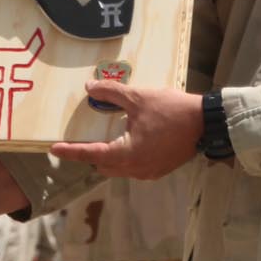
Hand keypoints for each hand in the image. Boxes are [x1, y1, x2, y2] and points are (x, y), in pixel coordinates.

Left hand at [50, 85, 203, 180]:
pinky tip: (130, 139)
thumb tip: (89, 88)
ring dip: (110, 155)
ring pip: (119, 168)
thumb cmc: (171, 110)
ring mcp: (149, 172)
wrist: (206, 122)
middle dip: (91, 154)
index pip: (91, 154)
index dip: (71, 151)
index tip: (54, 149)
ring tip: (107, 136)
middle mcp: (135, 169)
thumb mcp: (138, 98)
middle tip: (83, 138)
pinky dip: (126, 156)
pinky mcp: (160, 169)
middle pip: (103, 165)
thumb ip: (111, 94)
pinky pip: (134, 167)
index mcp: (127, 154)